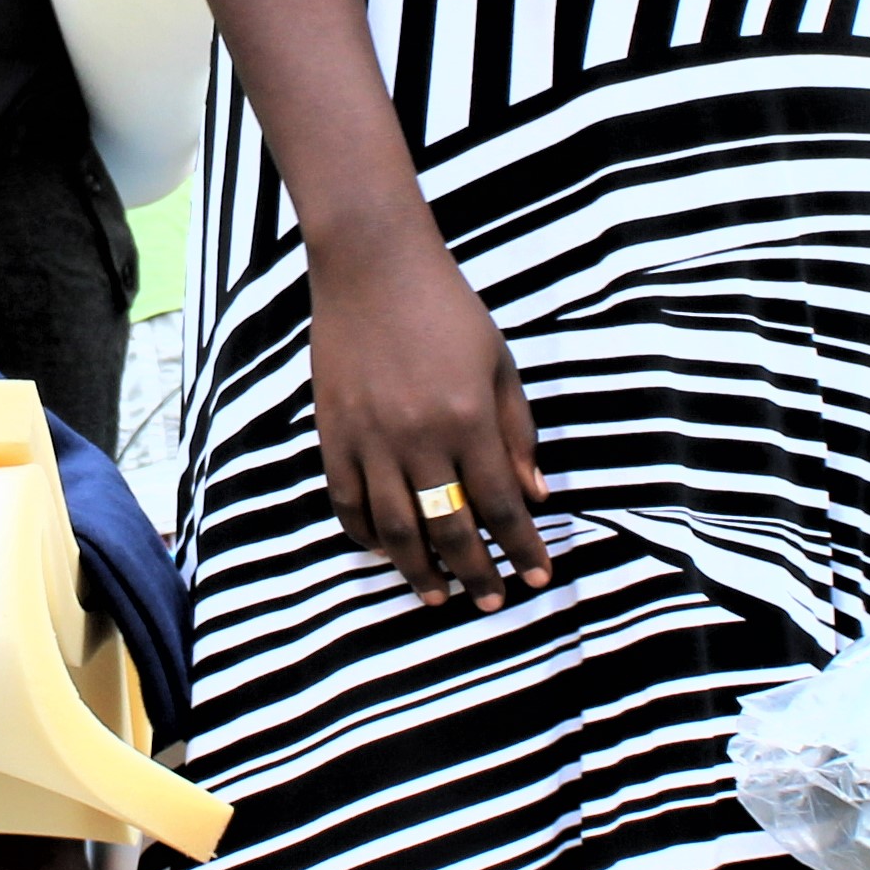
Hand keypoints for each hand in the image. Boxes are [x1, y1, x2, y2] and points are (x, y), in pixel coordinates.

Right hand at [305, 237, 546, 610]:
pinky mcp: (333, 433)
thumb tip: (534, 496)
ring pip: (395, 528)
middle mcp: (419, 437)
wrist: (372, 267)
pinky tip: (385, 551)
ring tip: (436, 596)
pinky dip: (366, 535)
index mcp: (468, 418)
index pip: (501, 504)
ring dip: (417, 570)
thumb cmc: (447, 310)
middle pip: (449, 527)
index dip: (521, 546)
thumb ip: (517, 433)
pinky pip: (347, 501)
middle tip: (489, 602)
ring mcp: (370, 438)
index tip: (536, 576)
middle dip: (474, 573)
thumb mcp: (499, 366)